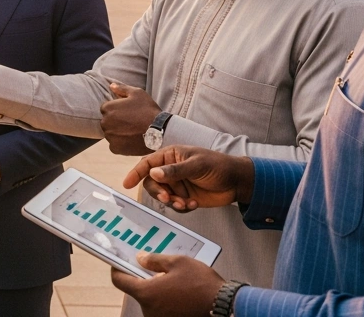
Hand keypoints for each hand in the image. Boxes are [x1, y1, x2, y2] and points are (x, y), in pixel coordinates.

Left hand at [99, 82, 160, 155]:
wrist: (159, 131)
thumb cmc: (148, 110)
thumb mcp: (137, 94)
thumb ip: (122, 89)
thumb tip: (111, 85)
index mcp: (108, 108)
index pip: (106, 109)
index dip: (118, 110)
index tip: (128, 113)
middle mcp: (105, 122)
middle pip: (107, 122)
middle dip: (116, 121)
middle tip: (131, 122)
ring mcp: (109, 136)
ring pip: (110, 133)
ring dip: (118, 132)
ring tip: (133, 131)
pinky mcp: (115, 148)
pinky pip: (114, 145)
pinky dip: (121, 143)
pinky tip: (132, 140)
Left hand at [111, 253, 224, 316]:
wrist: (224, 306)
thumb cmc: (201, 283)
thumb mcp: (178, 262)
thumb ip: (155, 260)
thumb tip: (140, 259)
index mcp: (146, 293)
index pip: (119, 281)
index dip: (117, 270)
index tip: (120, 262)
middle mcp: (149, 310)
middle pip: (138, 291)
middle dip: (144, 279)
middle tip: (155, 267)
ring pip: (151, 300)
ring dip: (157, 290)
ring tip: (173, 279)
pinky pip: (162, 308)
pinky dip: (166, 299)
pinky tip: (180, 291)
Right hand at [122, 146, 254, 211]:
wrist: (237, 182)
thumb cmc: (217, 166)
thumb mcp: (196, 165)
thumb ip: (175, 170)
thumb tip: (153, 173)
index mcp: (170, 156)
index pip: (148, 163)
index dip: (136, 173)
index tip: (126, 184)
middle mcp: (170, 170)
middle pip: (152, 183)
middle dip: (159, 192)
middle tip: (168, 199)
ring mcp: (177, 184)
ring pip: (163, 196)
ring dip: (171, 202)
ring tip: (185, 204)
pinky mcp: (184, 197)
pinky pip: (174, 205)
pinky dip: (181, 207)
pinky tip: (193, 204)